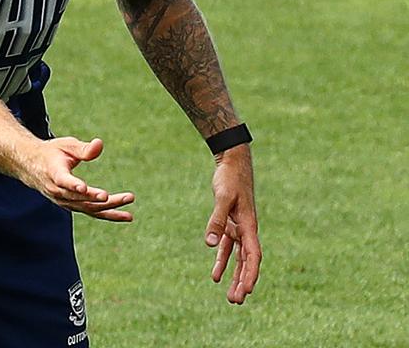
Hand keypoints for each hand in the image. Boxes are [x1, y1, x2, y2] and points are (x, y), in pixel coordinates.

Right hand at [23, 137, 132, 219]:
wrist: (32, 167)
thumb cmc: (53, 153)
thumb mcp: (66, 145)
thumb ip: (83, 149)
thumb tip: (100, 144)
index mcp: (54, 173)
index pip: (64, 181)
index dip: (74, 185)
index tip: (84, 188)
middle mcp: (58, 191)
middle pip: (83, 199)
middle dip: (104, 199)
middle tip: (126, 197)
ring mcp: (64, 201)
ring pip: (89, 209)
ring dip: (110, 210)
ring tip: (130, 213)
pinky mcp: (71, 206)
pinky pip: (90, 212)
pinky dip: (107, 214)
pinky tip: (125, 215)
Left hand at [205, 144, 260, 303]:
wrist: (232, 162)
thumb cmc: (230, 178)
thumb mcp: (222, 198)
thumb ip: (217, 220)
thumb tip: (210, 244)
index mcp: (249, 226)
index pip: (253, 256)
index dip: (250, 274)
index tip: (247, 291)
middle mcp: (247, 230)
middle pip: (247, 262)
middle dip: (243, 282)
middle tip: (236, 301)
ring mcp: (239, 228)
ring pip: (238, 258)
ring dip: (235, 276)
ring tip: (230, 296)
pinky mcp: (230, 223)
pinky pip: (228, 248)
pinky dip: (222, 260)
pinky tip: (215, 275)